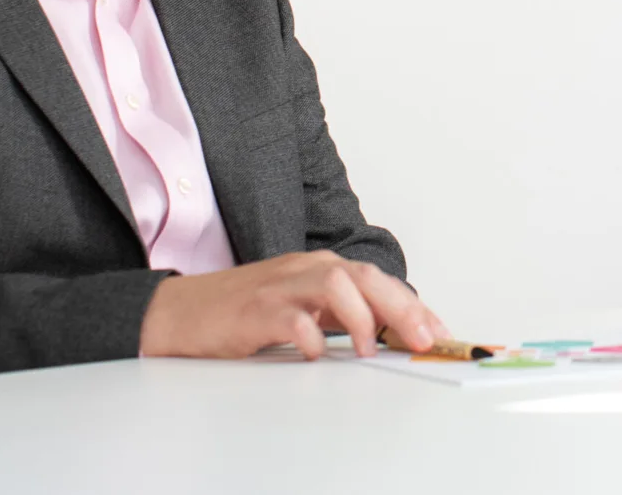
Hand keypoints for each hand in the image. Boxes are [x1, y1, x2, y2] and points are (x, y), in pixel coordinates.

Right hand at [139, 250, 450, 359]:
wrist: (181, 312)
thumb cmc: (244, 313)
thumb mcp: (301, 309)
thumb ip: (340, 316)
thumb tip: (390, 337)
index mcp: (319, 268)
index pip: (378, 281)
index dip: (413, 306)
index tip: (440, 333)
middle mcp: (305, 269)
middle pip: (366, 277)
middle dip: (402, 308)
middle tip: (425, 340)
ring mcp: (279, 286)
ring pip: (335, 285)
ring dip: (361, 317)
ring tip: (371, 349)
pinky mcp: (254, 310)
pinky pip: (290, 316)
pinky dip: (310, 335)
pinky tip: (317, 354)